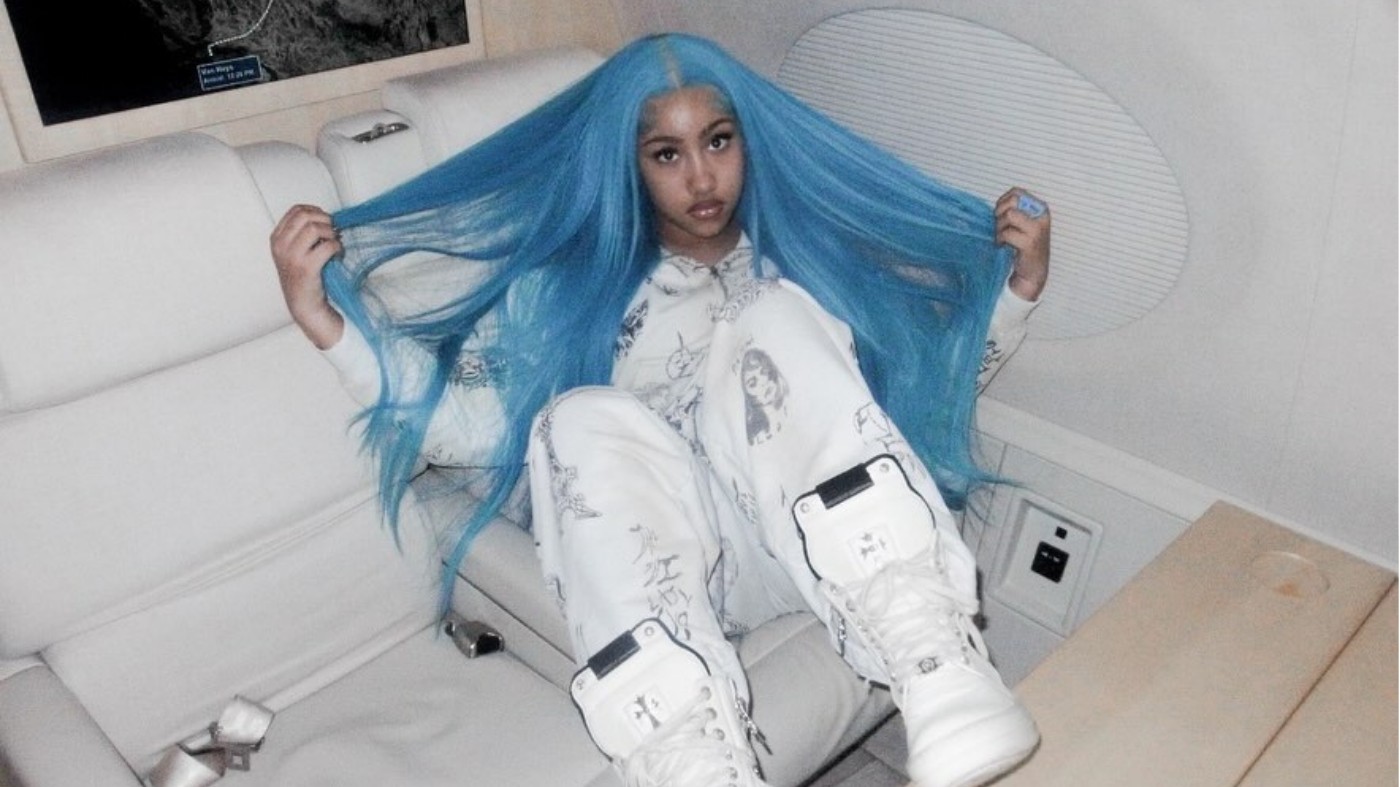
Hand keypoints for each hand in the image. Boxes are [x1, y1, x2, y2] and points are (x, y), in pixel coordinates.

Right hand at [271, 204, 344, 348]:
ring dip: (331, 234)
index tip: (325, 221)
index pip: (296, 210)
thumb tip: (325, 217)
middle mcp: (280, 245)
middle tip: (333, 232)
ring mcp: (292, 256)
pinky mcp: (307, 267)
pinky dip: (338, 248)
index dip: (315, 211)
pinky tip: (338, 255)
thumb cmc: (303, 278)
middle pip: (306, 216)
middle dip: (325, 220)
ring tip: (335, 245)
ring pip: (316, 228)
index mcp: (276, 238)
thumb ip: (302, 233)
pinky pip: (328, 246)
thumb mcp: (293, 251)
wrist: (304, 305)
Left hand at [994, 188, 1050, 300]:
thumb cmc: (1024, 247)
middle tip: (1000, 228)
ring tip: (1003, 238)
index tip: (1000, 215)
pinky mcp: (1030, 242)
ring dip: (999, 228)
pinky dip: (1000, 239)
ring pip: (1008, 215)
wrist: (1032, 273)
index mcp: (1040, 208)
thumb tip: (998, 205)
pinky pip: (1007, 233)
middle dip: (1000, 214)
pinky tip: (1003, 246)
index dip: (1002, 202)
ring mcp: (1037, 229)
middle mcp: (1041, 216)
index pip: (1016, 192)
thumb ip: (1013, 211)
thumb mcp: (1022, 224)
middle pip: (1012, 202)